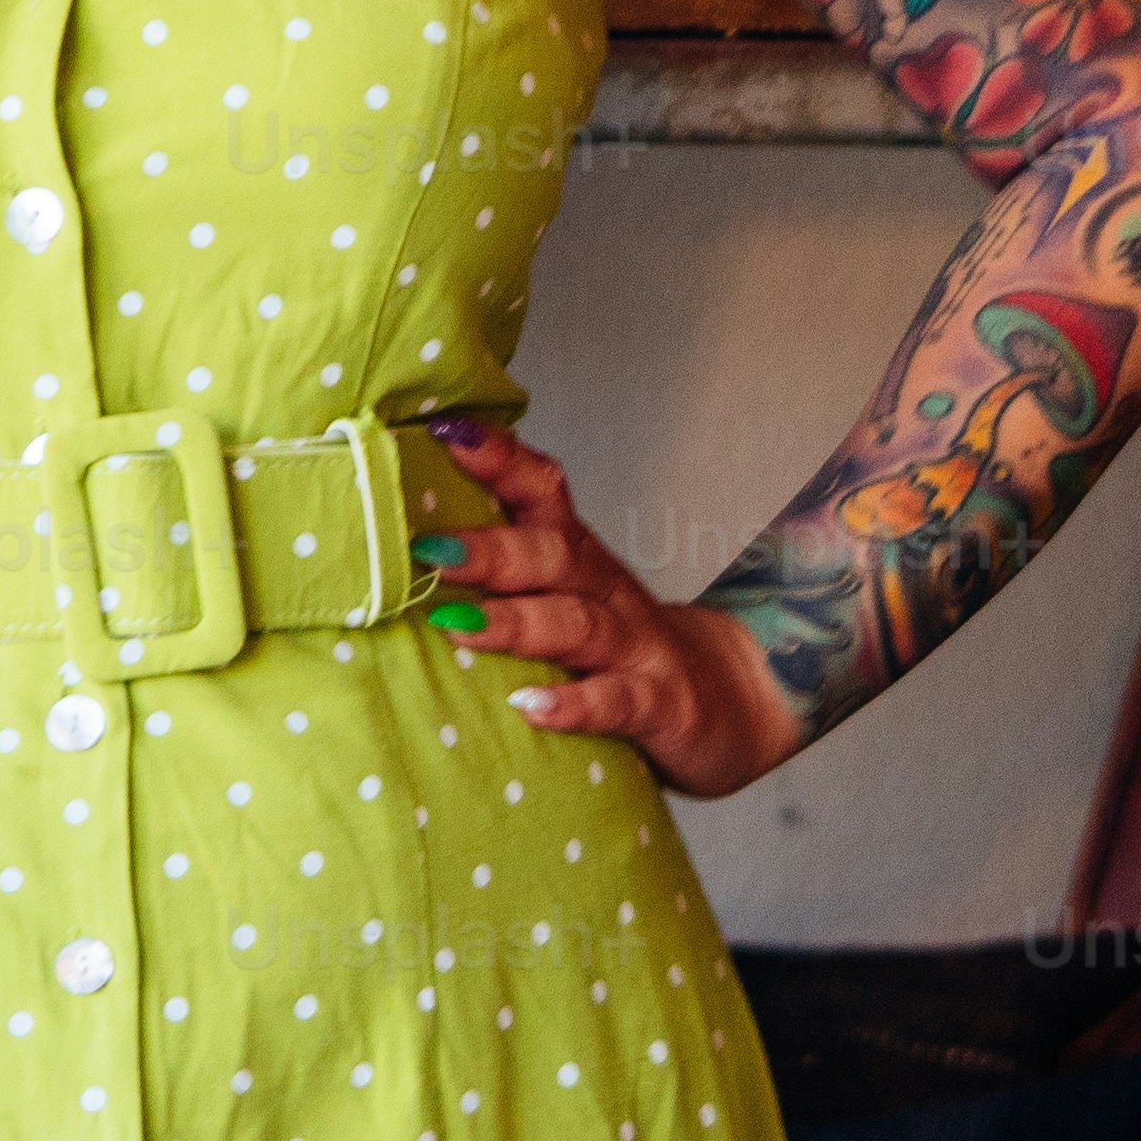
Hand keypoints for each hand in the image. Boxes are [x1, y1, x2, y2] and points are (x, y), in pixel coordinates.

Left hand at [409, 409, 806, 795]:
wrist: (735, 700)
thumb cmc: (623, 649)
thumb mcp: (571, 597)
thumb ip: (508, 575)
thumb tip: (405, 547)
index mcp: (579, 559)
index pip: (541, 493)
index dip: (499, 459)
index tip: (445, 432)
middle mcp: (606, 591)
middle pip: (551, 557)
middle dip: (489, 551)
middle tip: (428, 549)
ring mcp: (637, 646)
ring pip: (577, 624)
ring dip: (517, 623)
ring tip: (459, 628)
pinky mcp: (662, 704)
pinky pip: (618, 701)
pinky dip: (576, 704)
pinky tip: (531, 708)